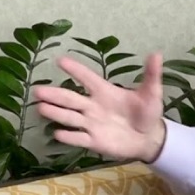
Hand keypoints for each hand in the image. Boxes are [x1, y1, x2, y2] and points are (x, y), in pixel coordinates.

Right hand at [32, 53, 166, 161]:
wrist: (149, 138)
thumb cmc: (147, 113)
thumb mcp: (152, 93)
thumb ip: (151, 75)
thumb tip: (157, 54)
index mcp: (105, 92)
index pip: (87, 78)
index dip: (76, 70)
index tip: (60, 61)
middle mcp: (93, 106)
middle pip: (70, 99)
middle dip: (55, 94)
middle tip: (37, 90)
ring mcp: (91, 124)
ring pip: (70, 117)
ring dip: (56, 113)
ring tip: (41, 107)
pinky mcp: (94, 141)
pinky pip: (78, 138)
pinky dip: (69, 136)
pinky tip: (57, 134)